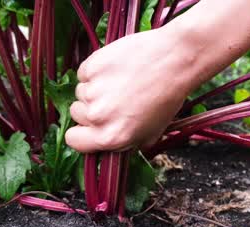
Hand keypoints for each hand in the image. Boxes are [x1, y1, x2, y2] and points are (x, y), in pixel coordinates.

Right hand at [65, 26, 194, 152]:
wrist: (176, 59)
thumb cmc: (168, 97)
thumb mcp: (152, 133)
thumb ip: (126, 144)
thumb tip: (109, 145)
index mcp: (111, 136)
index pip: (74, 140)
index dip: (81, 132)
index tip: (89, 125)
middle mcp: (98, 116)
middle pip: (76, 114)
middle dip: (90, 108)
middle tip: (114, 99)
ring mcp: (93, 89)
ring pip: (80, 92)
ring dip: (94, 88)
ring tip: (120, 82)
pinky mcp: (92, 66)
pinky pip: (84, 72)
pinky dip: (95, 70)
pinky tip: (116, 69)